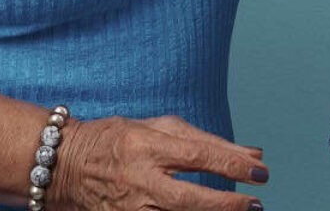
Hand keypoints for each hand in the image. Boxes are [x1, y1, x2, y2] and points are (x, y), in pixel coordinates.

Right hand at [52, 114, 266, 210]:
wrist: (69, 164)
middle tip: (256, 203)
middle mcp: (140, 179)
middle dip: (227, 205)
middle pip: (189, 199)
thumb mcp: (160, 127)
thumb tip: (252, 155)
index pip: (198, 156)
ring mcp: (131, 207)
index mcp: (148, 145)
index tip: (260, 171)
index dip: (231, 165)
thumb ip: (206, 140)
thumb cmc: (120, 138)